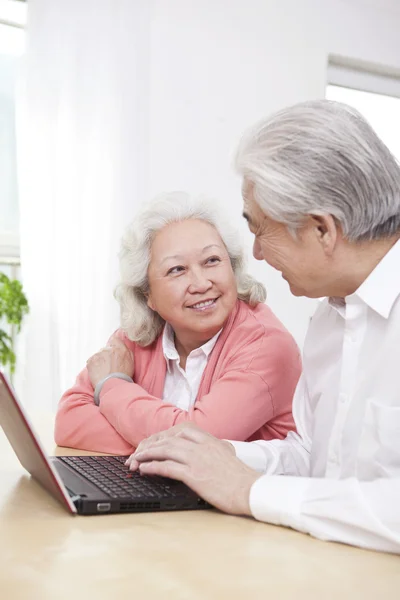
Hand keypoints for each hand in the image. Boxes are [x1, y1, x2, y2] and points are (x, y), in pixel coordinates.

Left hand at [86, 335, 133, 387]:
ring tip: (104, 372)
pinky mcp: (91, 360)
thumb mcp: (131, 362)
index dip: (114, 346)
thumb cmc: (123, 376)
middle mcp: (109, 349)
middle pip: (105, 349)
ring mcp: (99, 354)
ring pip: (98, 355)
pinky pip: (91, 361)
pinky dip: (93, 367)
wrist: (112, 386)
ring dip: (100, 361)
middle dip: (106, 356)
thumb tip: (122, 343)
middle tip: (109, 367)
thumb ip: (126, 350)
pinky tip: (98, 374)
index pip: (115, 340)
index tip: (113, 353)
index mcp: (120, 348)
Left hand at [126, 425, 260, 515]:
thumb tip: (208, 454)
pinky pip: (167, 467)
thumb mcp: (228, 457)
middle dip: (151, 445)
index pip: (182, 430)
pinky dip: (152, 466)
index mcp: (211, 440)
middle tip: (139, 452)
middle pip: (170, 438)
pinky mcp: (194, 475)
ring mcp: (197, 459)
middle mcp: (203, 446)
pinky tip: (144, 470)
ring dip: (146, 454)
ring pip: (165, 450)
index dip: (165, 435)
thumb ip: (216, 451)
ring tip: (135, 460)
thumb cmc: (242, 479)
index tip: (155, 442)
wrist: (251, 491)